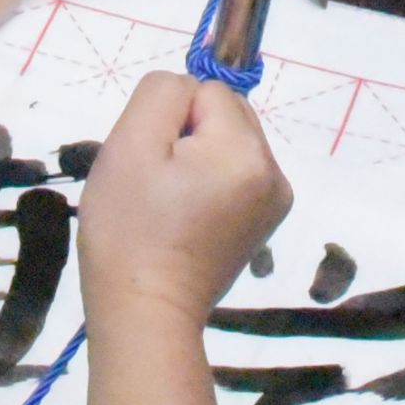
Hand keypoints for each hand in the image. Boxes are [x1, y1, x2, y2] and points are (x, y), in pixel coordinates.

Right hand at [80, 72, 290, 331]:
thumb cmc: (129, 232)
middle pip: (224, 113)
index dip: (169, 120)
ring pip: (227, 142)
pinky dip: (208, 184)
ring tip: (170, 204)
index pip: (206, 91)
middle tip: (157, 184)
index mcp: (247, 151)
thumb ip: (163, 93)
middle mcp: (274, 171)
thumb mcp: (129, 145)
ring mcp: (275, 200)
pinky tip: (186, 218)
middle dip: (187, 136)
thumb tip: (190, 89)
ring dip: (196, 159)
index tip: (153, 163)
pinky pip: (234, 173)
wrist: (145, 315)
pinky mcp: (264, 222)